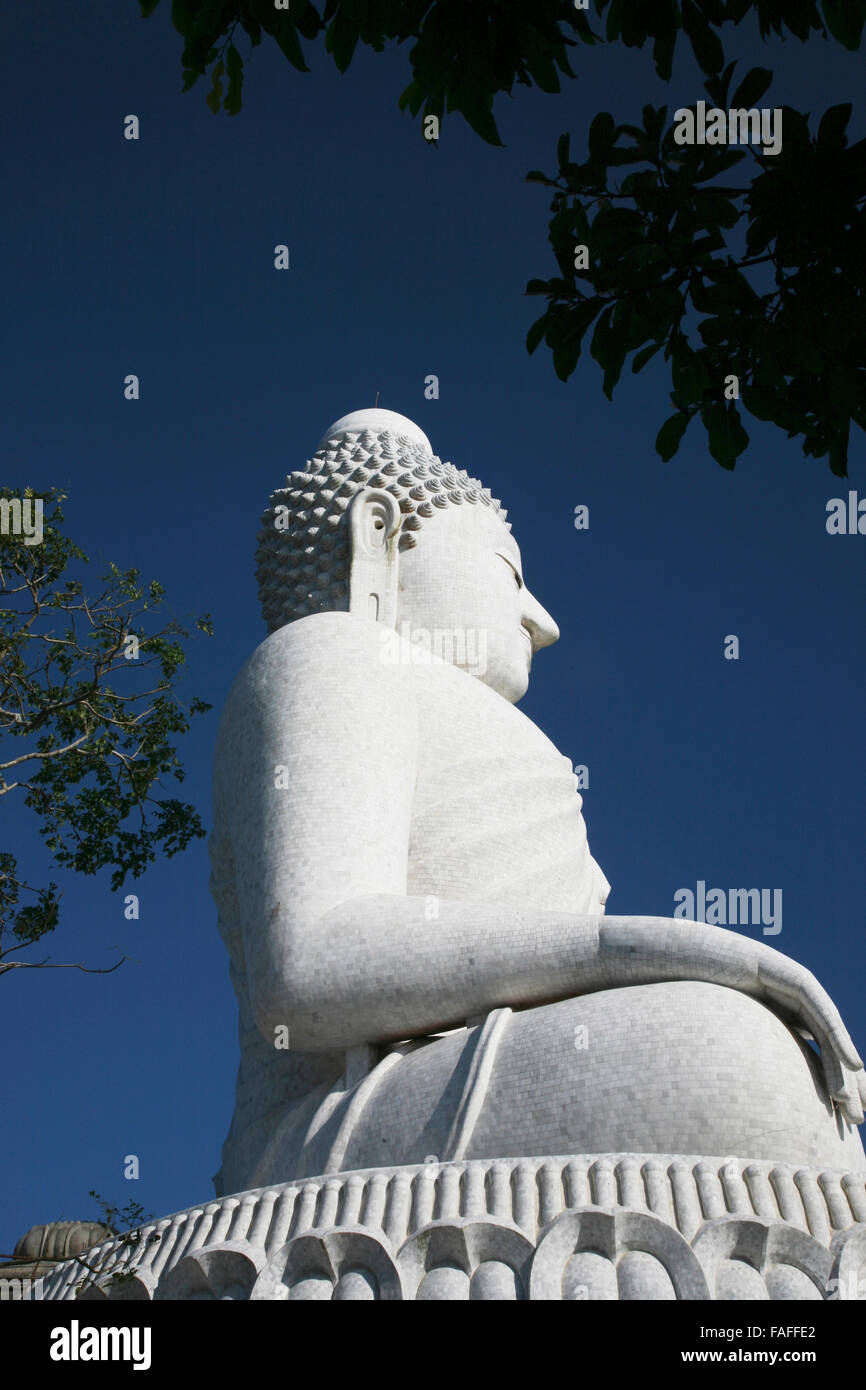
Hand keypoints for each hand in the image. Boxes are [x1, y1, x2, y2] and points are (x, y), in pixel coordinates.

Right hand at [597, 916, 865, 1124]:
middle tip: (855, 1119)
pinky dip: (833, 1030)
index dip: (821, 1079)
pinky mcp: (766, 965)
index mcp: (749, 1009)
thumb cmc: (642, 1005)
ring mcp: (766, 974)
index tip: (835, 1119)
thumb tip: (702, 1122)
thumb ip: (706, 1070)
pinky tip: (849, 1063)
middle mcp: (763, 991)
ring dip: (842, 1061)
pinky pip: (811, 999)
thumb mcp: (684, 1048)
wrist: (631, 958)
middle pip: (816, 1035)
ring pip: (820, 1020)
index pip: (798, 1045)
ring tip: (850, 1103)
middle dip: (840, 1077)